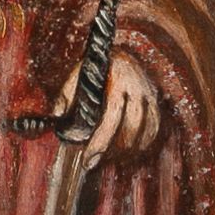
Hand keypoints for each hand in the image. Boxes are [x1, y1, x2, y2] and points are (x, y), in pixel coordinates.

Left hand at [57, 48, 160, 163]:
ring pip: (145, 134)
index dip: (101, 143)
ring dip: (127, 152)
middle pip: (132, 130)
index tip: (88, 159)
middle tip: (94, 161)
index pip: (113, 118)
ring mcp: (151, 96)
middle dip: (113, 152)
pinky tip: (125, 152)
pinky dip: (141, 146)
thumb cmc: (98, 67)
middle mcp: (139, 89)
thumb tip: (57, 116)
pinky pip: (154, 132)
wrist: (123, 52)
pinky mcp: (157, 104)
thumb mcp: (79, 74)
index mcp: (119, 80)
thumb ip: (67, 94)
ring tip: (107, 157)